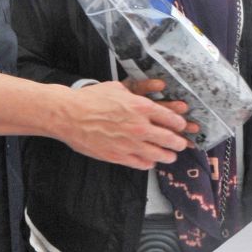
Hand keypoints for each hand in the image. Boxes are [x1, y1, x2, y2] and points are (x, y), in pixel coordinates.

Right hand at [59, 79, 190, 168]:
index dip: (180, 124)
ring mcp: (130, 144)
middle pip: (170, 139)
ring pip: (159, 155)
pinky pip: (142, 164)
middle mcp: (140, 127)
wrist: (69, 115)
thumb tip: (154, 90)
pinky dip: (149, 163)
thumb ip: (138, 92)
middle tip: (181, 144)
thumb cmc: (92, 99)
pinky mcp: (119, 157)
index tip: (182, 126)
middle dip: (179, 143)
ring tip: (170, 156)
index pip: (171, 119)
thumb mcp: (119, 88)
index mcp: (142, 107)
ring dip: (168, 156)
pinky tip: (150, 161)